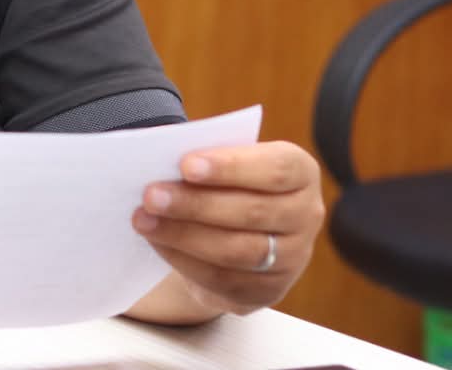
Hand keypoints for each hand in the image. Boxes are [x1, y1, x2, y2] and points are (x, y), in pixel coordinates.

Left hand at [130, 140, 324, 314]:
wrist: (235, 228)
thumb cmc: (228, 182)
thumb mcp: (226, 162)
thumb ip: (207, 161)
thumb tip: (160, 163)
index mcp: (301, 172)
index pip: (275, 169)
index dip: (230, 167)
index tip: (185, 165)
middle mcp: (306, 215)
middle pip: (253, 212)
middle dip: (195, 204)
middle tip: (151, 195)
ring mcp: (292, 258)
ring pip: (238, 250)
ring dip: (184, 235)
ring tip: (144, 220)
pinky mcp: (268, 291)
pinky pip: (223, 279)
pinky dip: (184, 260)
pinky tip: (158, 243)